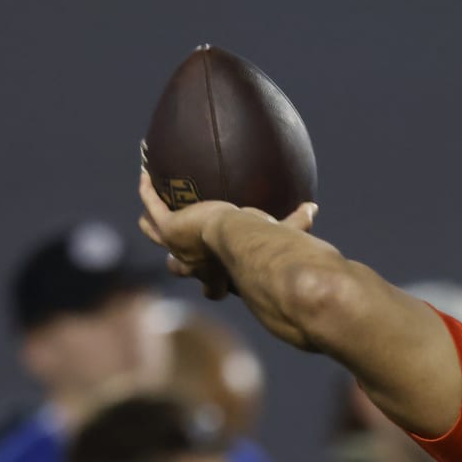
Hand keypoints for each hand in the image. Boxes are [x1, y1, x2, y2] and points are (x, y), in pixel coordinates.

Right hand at [136, 171, 314, 299]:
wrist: (243, 240)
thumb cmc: (266, 245)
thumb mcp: (280, 233)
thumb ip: (297, 223)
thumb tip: (314, 208)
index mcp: (221, 273)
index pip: (213, 287)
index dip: (213, 286)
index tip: (217, 285)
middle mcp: (197, 264)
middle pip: (178, 269)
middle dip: (176, 264)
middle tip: (176, 255)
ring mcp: (179, 245)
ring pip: (156, 236)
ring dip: (151, 225)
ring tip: (149, 213)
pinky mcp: (169, 226)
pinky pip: (152, 205)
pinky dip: (148, 191)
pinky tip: (147, 173)